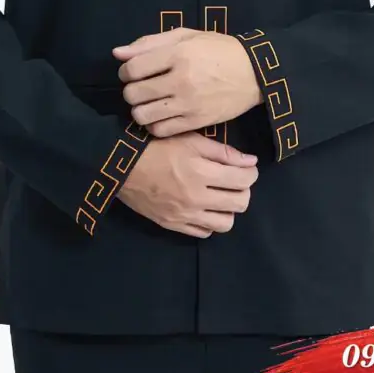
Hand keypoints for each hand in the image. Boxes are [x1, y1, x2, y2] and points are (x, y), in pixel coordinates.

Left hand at [112, 26, 263, 137]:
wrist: (255, 74)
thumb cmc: (219, 49)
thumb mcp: (187, 36)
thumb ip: (150, 43)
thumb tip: (117, 53)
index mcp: (178, 54)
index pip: (133, 68)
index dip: (125, 71)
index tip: (132, 72)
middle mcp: (181, 80)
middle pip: (134, 94)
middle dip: (131, 90)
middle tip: (140, 87)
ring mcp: (189, 104)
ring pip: (143, 115)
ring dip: (139, 109)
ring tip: (149, 103)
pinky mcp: (196, 122)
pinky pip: (160, 130)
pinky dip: (154, 124)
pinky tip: (160, 115)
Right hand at [118, 132, 258, 236]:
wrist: (122, 166)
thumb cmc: (157, 147)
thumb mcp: (190, 139)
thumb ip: (222, 152)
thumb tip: (250, 162)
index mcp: (202, 172)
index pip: (244, 179)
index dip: (251, 172)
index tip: (247, 168)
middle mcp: (197, 198)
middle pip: (240, 204)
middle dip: (244, 190)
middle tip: (235, 182)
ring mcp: (185, 215)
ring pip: (225, 224)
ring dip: (229, 210)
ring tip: (221, 197)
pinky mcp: (173, 225)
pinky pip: (203, 233)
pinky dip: (209, 222)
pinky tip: (205, 208)